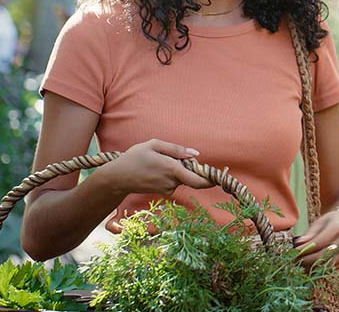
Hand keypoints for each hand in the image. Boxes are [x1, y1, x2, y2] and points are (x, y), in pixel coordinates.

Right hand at [97, 139, 215, 195]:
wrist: (117, 178)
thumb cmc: (134, 158)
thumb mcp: (154, 145)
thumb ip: (176, 149)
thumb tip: (196, 154)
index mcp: (172, 169)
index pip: (198, 180)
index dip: (212, 179)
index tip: (221, 174)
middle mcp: (172, 182)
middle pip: (192, 176)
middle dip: (193, 168)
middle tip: (181, 157)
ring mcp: (167, 189)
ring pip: (183, 177)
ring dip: (179, 169)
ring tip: (160, 161)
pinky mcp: (163, 192)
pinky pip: (175, 181)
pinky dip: (172, 174)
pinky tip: (156, 168)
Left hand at [294, 205, 338, 269]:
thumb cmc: (336, 219)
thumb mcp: (323, 220)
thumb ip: (310, 233)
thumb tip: (297, 243)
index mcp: (338, 228)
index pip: (318, 244)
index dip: (304, 250)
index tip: (293, 253)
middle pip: (322, 257)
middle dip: (305, 261)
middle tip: (294, 261)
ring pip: (327, 266)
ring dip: (312, 268)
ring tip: (301, 266)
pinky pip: (332, 268)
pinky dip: (321, 270)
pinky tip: (311, 268)